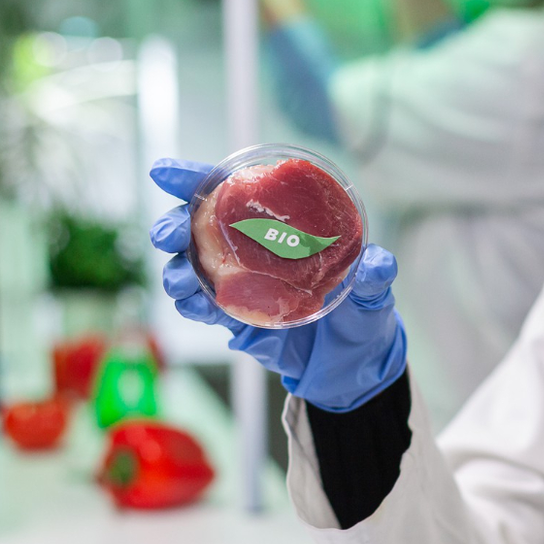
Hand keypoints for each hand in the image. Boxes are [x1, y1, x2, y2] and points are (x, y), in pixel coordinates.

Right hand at [149, 159, 406, 412]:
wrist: (353, 370)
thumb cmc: (362, 316)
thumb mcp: (372, 293)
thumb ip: (372, 277)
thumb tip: (377, 263)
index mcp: (280, 226)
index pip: (231, 192)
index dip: (194, 179)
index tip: (166, 173)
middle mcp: (252, 249)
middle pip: (197, 227)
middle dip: (174, 225)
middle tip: (173, 235)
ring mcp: (239, 285)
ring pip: (191, 268)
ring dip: (177, 270)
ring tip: (182, 280)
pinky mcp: (235, 320)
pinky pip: (203, 308)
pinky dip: (192, 305)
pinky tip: (194, 304)